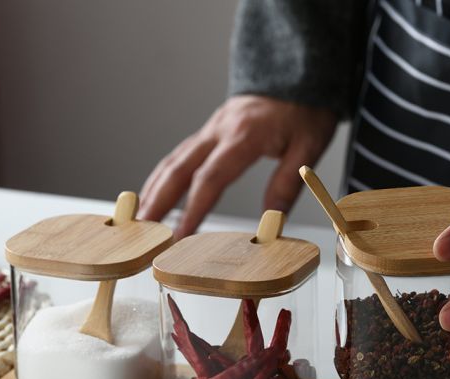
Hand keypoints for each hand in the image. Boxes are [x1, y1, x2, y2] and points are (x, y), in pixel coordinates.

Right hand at [138, 95, 337, 237]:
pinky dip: (163, 176)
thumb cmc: (305, 108)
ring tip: (140, 218)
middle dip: (158, 201)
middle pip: (179, 169)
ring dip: (154, 190)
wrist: (296, 71)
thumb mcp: (308, 147)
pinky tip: (155, 192)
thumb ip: (287, 184)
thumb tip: (271, 221)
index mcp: (244, 136)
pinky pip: (180, 155)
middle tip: (142, 229)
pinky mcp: (210, 131)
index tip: (181, 236)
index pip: (210, 179)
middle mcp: (219, 131)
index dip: (193, 210)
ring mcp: (211, 129)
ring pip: (173, 161)